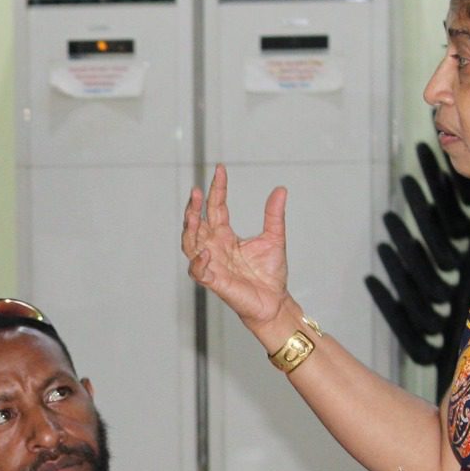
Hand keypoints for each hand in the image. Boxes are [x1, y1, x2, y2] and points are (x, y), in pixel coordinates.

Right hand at [182, 165, 293, 335]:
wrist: (275, 301)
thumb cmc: (270, 274)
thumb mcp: (274, 238)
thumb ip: (273, 215)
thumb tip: (280, 189)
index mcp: (226, 236)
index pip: (216, 208)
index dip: (217, 189)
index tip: (220, 170)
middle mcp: (214, 247)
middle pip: (196, 224)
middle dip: (194, 207)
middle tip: (198, 191)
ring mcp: (212, 264)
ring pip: (190, 244)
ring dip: (189, 230)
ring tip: (193, 214)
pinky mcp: (215, 282)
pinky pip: (199, 271)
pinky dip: (199, 262)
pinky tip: (205, 251)